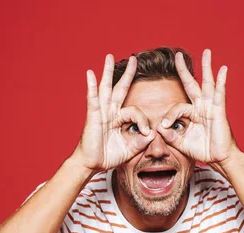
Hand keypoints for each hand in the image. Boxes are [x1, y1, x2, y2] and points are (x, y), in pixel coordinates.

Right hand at [74, 54, 155, 171]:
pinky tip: (90, 74)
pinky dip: (91, 86)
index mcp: (118, 118)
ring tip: (109, 57)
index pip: (135, 111)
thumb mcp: (131, 148)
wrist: (92, 164)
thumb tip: (152, 133)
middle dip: (127, 74)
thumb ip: (142, 141)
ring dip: (108, 72)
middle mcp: (110, 112)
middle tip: (134, 59)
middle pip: (119, 88)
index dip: (143, 120)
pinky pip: (93, 99)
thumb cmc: (108, 156)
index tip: (146, 133)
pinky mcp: (93, 116)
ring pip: (106, 88)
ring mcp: (100, 113)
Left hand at [157, 49, 239, 167]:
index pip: (177, 107)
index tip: (165, 126)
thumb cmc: (203, 150)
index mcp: (192, 114)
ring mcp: (211, 107)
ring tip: (206, 52)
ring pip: (207, 83)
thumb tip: (160, 127)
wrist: (219, 159)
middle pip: (192, 84)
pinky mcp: (219, 111)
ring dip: (206, 67)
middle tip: (178, 55)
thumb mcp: (181, 143)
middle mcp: (201, 107)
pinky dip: (221, 81)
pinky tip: (223, 69)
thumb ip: (170, 135)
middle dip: (184, 69)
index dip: (169, 115)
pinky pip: (220, 93)